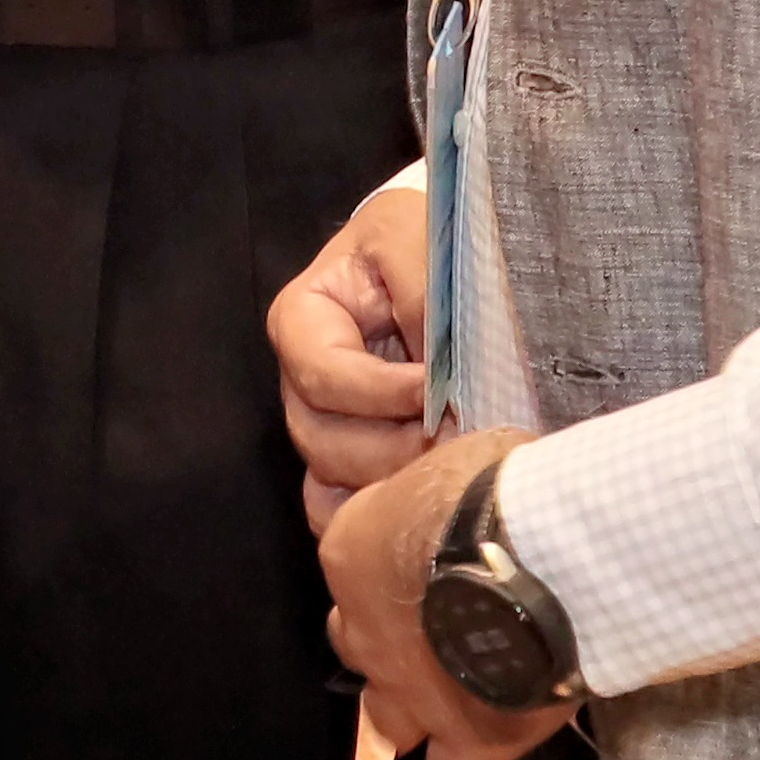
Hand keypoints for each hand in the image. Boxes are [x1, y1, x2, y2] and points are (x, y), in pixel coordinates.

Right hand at [271, 183, 431, 531]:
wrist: (447, 254)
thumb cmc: (423, 238)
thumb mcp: (416, 239)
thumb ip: (419, 296)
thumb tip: (436, 374)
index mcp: (302, 321)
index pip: (322, 375)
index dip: (379, 392)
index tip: (439, 392)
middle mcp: (303, 380)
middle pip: (322, 439)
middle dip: (393, 447)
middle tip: (457, 440)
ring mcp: (327, 426)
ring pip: (333, 480)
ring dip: (393, 483)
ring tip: (452, 465)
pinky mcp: (353, 461)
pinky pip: (336, 510)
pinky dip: (368, 521)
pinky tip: (414, 509)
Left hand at [323, 430, 578, 759]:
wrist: (536, 552)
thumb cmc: (497, 486)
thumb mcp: (454, 463)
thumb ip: (445, 492)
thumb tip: (470, 488)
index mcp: (353, 550)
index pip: (355, 567)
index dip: (387, 572)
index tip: (418, 565)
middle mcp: (366, 629)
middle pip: (358, 646)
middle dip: (384, 644)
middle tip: (422, 637)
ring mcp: (411, 691)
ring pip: (389, 717)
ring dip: (409, 712)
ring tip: (437, 713)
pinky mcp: (467, 739)